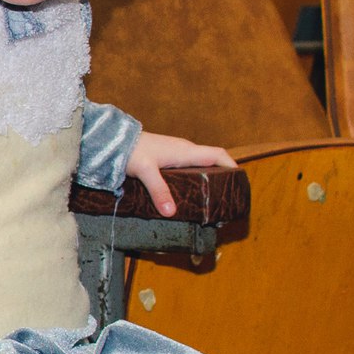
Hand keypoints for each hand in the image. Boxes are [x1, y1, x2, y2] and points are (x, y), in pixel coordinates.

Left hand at [122, 131, 237, 217]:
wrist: (113, 141)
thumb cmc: (130, 151)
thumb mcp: (145, 171)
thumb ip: (158, 191)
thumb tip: (171, 212)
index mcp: (186, 151)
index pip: (218, 154)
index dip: (232, 165)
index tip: (240, 180)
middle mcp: (184, 150)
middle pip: (212, 161)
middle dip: (223, 175)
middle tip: (227, 195)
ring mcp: (175, 153)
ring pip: (199, 164)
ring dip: (208, 177)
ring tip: (212, 198)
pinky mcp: (166, 158)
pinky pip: (188, 167)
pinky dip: (194, 177)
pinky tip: (190, 192)